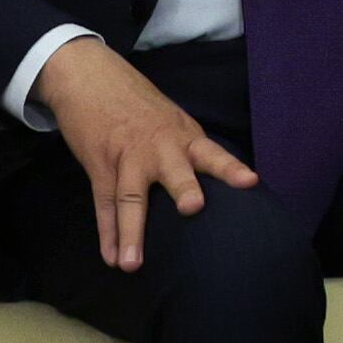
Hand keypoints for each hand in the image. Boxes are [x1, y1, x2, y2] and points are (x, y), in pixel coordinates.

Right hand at [38, 37, 255, 272]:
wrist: (91, 79)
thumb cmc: (139, 106)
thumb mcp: (172, 119)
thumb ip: (189, 149)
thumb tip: (214, 184)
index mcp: (182, 135)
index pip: (212, 153)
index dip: (231, 168)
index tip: (251, 182)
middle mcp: (158, 147)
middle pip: (173, 170)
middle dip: (184, 188)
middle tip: (193, 209)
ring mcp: (127, 158)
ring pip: (130, 196)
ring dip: (132, 231)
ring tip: (133, 264)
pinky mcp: (99, 166)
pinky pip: (104, 204)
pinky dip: (108, 234)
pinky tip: (112, 257)